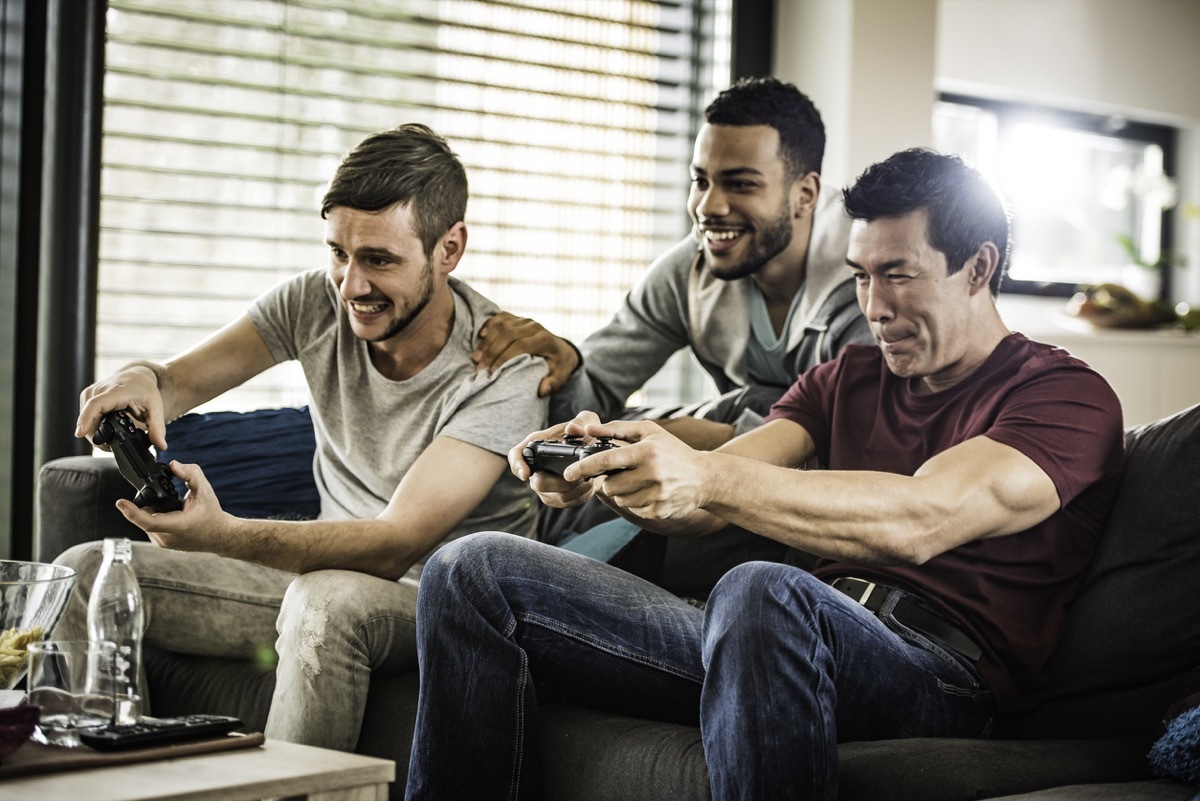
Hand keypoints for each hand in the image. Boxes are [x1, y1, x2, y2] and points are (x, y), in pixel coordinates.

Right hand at [77, 365, 167, 450]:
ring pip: (85, 419)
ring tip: (110, 438)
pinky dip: (92, 426)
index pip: (95, 405)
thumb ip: (157, 428)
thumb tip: (161, 446)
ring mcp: (91, 393)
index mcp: (115, 391)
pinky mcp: (87, 397)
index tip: (79, 433)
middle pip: (88, 418)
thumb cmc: (145, 390)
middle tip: (111, 447)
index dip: (86, 419)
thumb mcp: (155, 408)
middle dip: (96, 437)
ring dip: (94, 432)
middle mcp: (98, 390)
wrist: (137, 376)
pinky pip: (85, 416)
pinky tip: (104, 430)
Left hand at [115, 461, 230, 551]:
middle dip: (148, 503)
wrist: (219, 535)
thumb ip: (190, 474)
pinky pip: (149, 527)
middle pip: (144, 517)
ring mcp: (163, 543)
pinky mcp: (161, 544)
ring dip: (151, 511)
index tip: (120, 502)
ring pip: (145, 522)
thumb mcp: (205, 490)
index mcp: (178, 526)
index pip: (148, 521)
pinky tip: (169, 513)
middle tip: (166, 497)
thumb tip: (173, 464)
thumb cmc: (212, 514)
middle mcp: (167, 538)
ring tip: (172, 507)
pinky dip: (155, 517)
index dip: (131, 511)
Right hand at [474, 312, 579, 396]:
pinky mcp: (517, 319)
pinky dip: (489, 325)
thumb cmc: (558, 366)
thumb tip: (542, 390)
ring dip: (487, 342)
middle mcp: (534, 326)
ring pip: (501, 326)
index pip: (520, 345)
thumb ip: (553, 384)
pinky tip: (481, 336)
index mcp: (545, 339)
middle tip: (479, 368)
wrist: (561, 351)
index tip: (492, 372)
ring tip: (476, 358)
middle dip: (491, 352)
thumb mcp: (560, 377)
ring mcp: (524, 321)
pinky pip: (500, 317)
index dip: (504, 358)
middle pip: (507, 334)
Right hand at [509, 412, 603, 508]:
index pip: (517, 455)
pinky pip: (567, 502)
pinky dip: (581, 495)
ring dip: (574, 489)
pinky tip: (589, 484)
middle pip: (538, 483)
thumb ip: (582, 421)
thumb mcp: (587, 421)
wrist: (597, 452)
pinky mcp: (558, 497)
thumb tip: (572, 429)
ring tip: (588, 477)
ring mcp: (546, 485)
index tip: (525, 474)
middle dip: (558, 482)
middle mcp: (537, 467)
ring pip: (556, 497)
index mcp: (538, 444)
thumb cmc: (586, 434)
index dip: (517, 465)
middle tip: (576, 475)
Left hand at [567, 419, 710, 521]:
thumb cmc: (672, 450)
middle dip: (610, 480)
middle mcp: (652, 474)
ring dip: (623, 491)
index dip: (583, 467)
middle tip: (624, 472)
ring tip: (641, 481)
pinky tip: (650, 492)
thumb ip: (617, 429)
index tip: (568, 473)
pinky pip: (633, 510)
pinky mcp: (660, 511)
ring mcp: (657, 495)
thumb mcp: (649, 432)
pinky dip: (636, 502)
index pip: (607, 460)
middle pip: (610, 485)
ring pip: (620, 499)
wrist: (704, 477)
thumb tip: (588, 429)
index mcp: (647, 451)